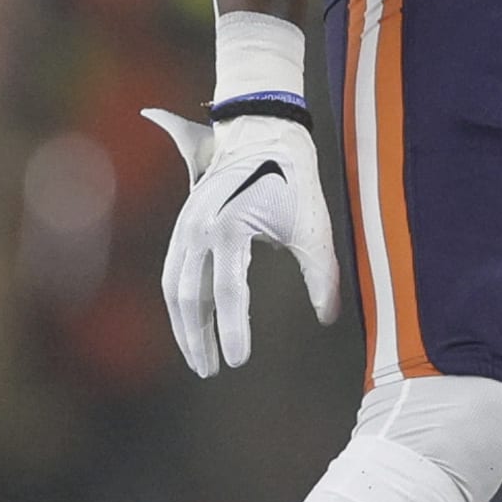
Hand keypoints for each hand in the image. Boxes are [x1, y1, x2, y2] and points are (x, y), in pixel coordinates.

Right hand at [143, 108, 340, 375]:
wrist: (264, 131)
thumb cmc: (294, 179)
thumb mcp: (314, 227)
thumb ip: (321, 274)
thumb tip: (327, 317)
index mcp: (231, 228)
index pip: (227, 292)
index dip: (231, 330)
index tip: (238, 362)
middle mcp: (200, 228)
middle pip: (189, 296)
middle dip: (198, 338)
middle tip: (211, 371)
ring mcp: (186, 226)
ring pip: (174, 287)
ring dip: (184, 325)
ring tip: (200, 358)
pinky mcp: (183, 225)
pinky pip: (173, 272)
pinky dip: (180, 303)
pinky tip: (191, 326)